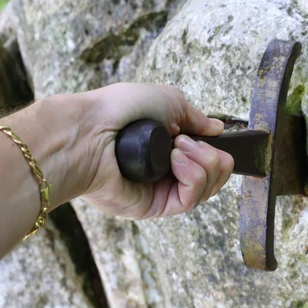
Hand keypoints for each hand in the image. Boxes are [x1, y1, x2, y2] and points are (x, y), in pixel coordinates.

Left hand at [68, 83, 233, 218]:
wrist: (90, 130)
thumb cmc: (120, 110)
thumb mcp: (169, 100)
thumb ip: (196, 117)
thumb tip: (218, 129)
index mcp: (169, 149)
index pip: (209, 161)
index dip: (217, 151)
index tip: (208, 136)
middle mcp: (167, 173)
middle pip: (214, 178)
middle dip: (213, 157)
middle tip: (185, 141)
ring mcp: (161, 191)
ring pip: (206, 190)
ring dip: (203, 164)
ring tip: (177, 147)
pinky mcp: (154, 207)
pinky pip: (189, 200)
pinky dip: (193, 177)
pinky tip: (175, 160)